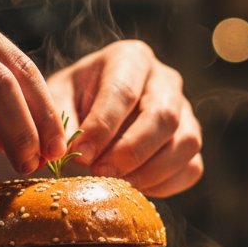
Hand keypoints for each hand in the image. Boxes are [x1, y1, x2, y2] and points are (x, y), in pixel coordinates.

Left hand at [47, 40, 202, 196]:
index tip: (81, 155)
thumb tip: (68, 153)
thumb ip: (60, 122)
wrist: (88, 110)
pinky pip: (191, 167)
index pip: (124, 91)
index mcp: (130, 58)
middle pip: (163, 116)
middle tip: (99, 173)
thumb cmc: (71, 100)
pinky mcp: (190, 141)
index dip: (103, 127)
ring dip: (150, 172)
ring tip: (115, 185)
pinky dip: (164, 184)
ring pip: (186, 143)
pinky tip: (133, 188)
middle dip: (130, 152)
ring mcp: (184, 110)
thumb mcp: (56, 100)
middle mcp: (165, 79)